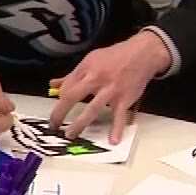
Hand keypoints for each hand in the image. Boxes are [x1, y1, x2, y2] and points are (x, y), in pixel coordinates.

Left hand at [47, 33, 171, 142]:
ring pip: (92, 109)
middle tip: (54, 126)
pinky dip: (117, 128)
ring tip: (71, 135)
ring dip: (80, 124)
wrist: (142, 54)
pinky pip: (119, 116)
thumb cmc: (114, 57)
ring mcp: (111, 91)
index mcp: (86, 69)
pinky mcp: (125, 99)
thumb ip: (72, 75)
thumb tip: (53, 85)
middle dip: (60, 112)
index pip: (67, 86)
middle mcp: (97, 79)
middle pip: (73, 96)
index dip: (59, 101)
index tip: (57, 111)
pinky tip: (113, 140)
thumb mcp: (90, 60)